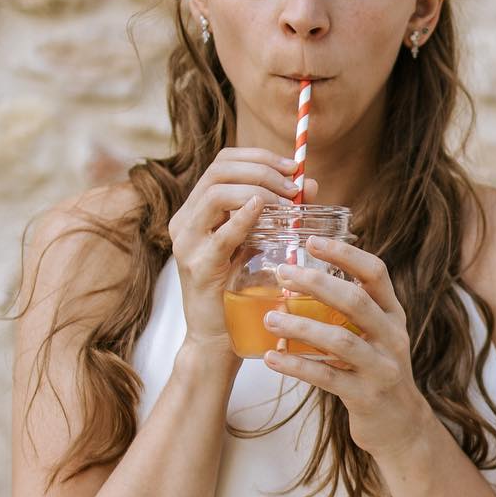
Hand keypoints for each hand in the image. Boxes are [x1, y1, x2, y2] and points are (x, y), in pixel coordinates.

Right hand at [168, 147, 316, 351]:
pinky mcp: (198, 266)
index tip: (293, 166)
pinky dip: (244, 216)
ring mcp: (187, 242)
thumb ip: (277, 214)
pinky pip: (220, 234)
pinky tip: (264, 210)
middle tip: (294, 185)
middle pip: (219, 171)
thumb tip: (309, 185)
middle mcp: (186, 221)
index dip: (259, 157)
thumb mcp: (258, 244)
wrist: (217, 340)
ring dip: (258, 190)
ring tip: (286, 202)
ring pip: (216, 194)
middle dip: (262, 170)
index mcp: (198, 211)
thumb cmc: (239, 293)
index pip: (224, 162)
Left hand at [260, 237, 430, 462]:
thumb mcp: (376, 335)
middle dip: (317, 283)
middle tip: (282, 274)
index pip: (376, 273)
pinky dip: (296, 366)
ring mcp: (381, 367)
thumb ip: (352, 309)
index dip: (345, 254)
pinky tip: (271, 358)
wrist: (401, 426)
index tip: (312, 241)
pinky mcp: (366, 396)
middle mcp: (392, 336)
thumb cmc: (376, 371)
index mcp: (393, 314)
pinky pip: (327, 377)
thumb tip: (304, 276)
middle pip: (355, 300)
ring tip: (269, 317)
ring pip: (340, 340)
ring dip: (301, 326)